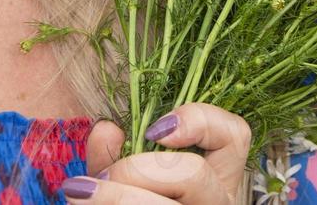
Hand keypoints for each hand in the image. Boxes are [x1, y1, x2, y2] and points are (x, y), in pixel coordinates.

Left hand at [67, 103, 251, 203]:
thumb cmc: (130, 202)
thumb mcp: (123, 177)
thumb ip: (114, 154)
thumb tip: (108, 129)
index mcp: (216, 177)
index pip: (235, 134)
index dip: (200, 120)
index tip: (154, 130)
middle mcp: (218, 202)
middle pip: (194, 172)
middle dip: (136, 169)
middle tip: (102, 177)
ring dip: (117, 197)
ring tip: (81, 193)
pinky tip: (84, 204)